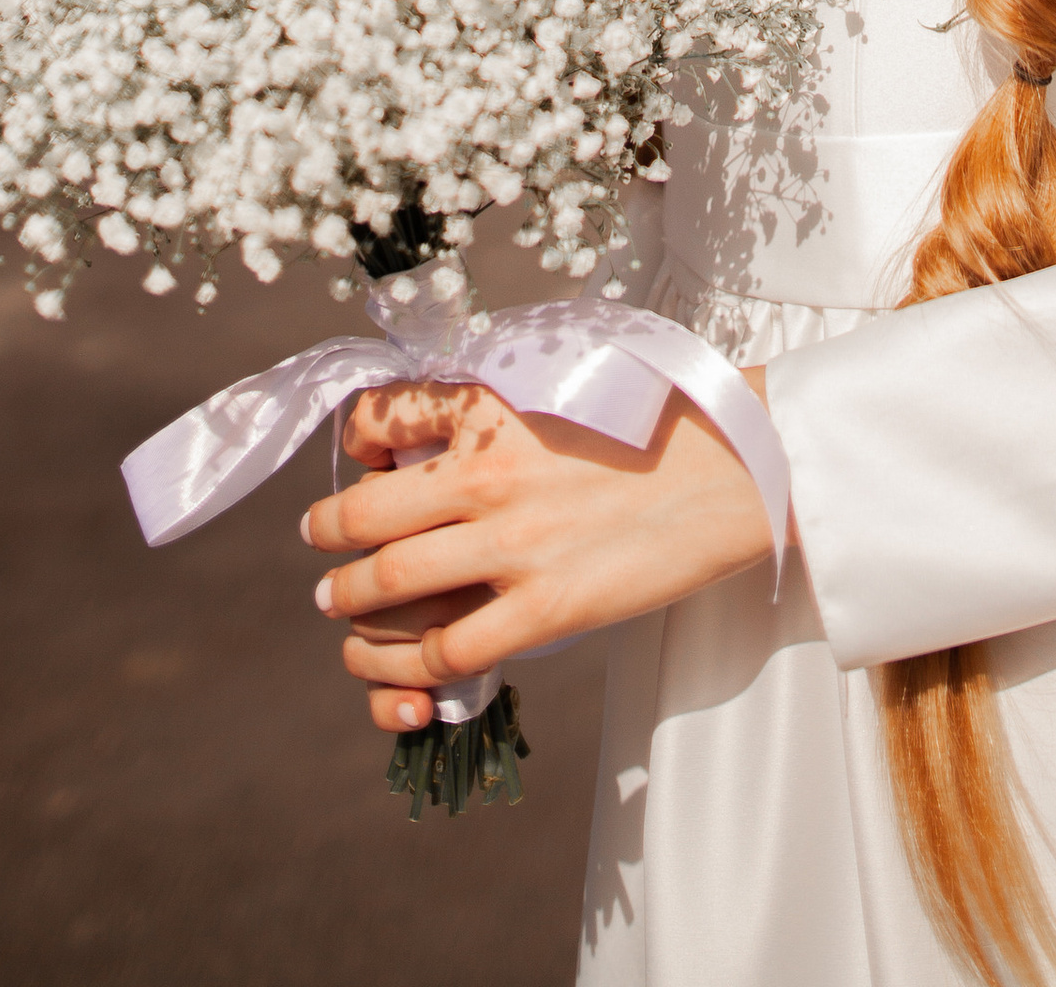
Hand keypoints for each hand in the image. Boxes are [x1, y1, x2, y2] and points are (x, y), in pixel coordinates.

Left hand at [306, 369, 775, 730]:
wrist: (734, 473)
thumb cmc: (655, 428)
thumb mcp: (567, 388)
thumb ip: (499, 409)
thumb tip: (438, 437)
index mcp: (492, 408)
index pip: (379, 417)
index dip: (354, 445)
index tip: (357, 464)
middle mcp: (487, 472)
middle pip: (363, 515)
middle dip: (327, 535)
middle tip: (320, 547)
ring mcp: (514, 545)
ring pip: (386, 586)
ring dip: (348, 606)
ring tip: (340, 610)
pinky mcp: (547, 610)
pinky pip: (448, 650)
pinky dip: (412, 666)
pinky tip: (409, 667)